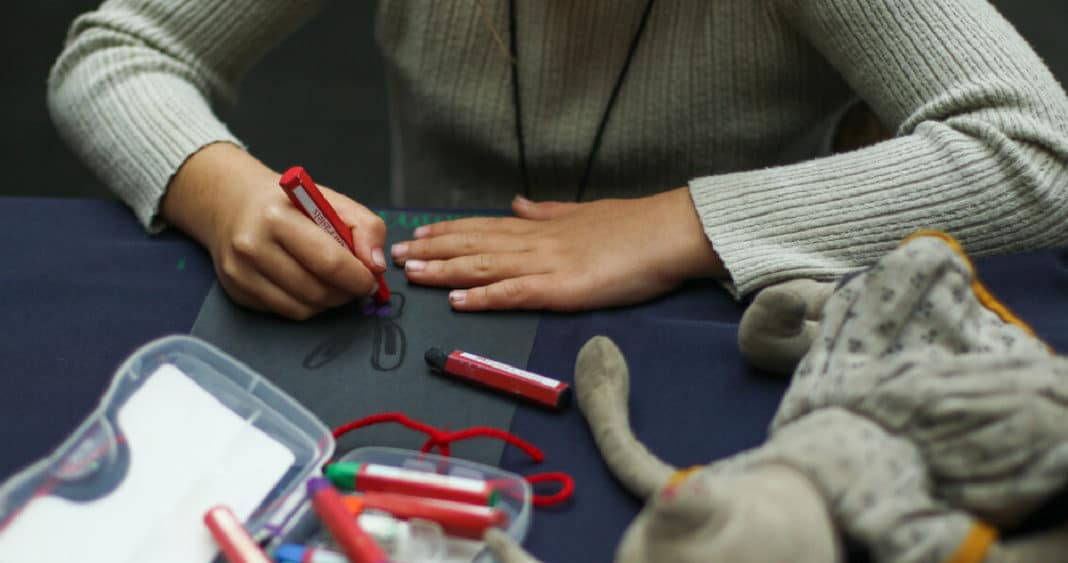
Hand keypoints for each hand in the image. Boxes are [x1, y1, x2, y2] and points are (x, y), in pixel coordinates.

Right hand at [161, 143, 386, 319]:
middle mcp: (253, 246)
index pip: (329, 261)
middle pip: (316, 290)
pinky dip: (306, 305)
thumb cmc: (290, 204)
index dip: (358, 277)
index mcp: (278, 217)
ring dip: (328, 302)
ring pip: (302, 308)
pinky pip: (285, 312)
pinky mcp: (237, 291)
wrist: (233, 204)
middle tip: (355, 284)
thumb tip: (376, 265)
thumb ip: (365, 227)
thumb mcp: (331, 201)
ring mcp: (240, 272)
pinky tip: (308, 285)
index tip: (371, 279)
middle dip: (346, 292)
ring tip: (333, 283)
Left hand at [390, 188, 723, 310]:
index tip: (416, 235)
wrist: (670, 233)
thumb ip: (547, 211)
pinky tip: (457, 301)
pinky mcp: (563, 288)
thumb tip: (518, 203)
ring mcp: (547, 264)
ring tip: (411, 274)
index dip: (447, 232)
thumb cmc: (634, 227)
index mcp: (541, 227)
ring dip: (444, 271)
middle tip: (394, 255)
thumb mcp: (583, 212)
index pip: (483, 228)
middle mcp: (536, 242)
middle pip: (473, 245)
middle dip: (431, 250)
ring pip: (484, 266)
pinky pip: (515, 293)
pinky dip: (484, 297)